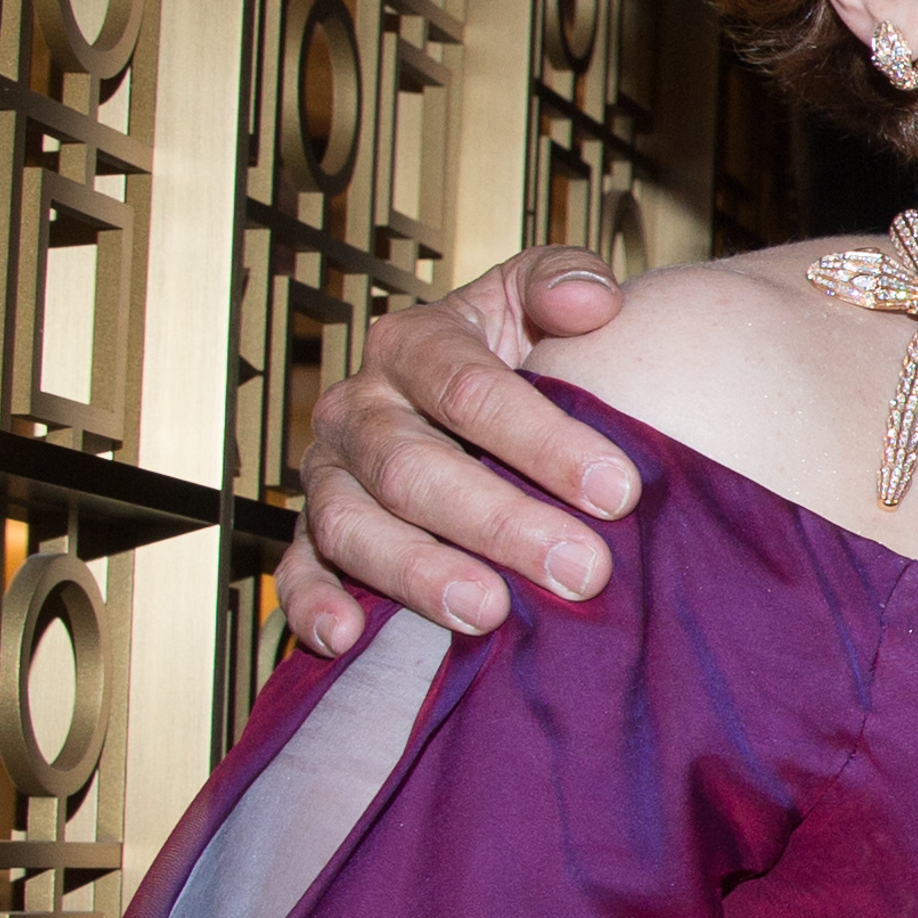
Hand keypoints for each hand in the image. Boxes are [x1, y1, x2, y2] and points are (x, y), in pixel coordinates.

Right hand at [278, 248, 640, 653]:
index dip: (543, 440)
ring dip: (420, 573)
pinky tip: (349, 637)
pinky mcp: (312, 534)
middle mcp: (360, 409)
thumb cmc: (512, 350)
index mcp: (414, 344)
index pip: (470, 390)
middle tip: (580, 568)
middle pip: (416, 469)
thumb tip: (593, 301)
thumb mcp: (535, 298)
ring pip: (355, 526)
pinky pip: (299, 569)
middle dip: (501, 522)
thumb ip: (565, 279)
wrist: (469, 396)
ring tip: (488, 611)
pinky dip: (313, 605)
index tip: (617, 489)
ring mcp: (330, 475)